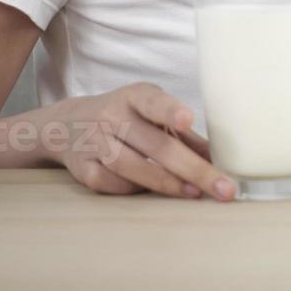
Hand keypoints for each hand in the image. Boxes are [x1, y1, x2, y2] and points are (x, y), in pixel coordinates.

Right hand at [39, 82, 235, 199]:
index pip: (153, 101)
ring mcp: (94, 141)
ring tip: (195, 193)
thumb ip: (185, 135)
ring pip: (131, 167)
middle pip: (155, 145)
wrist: (67, 125)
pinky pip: (111, 183)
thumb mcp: (152, 112)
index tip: (188, 120)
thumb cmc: (124, 118)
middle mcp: (111, 116)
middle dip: (193, 169)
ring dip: (166, 183)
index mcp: (134, 96)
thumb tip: (223, 159)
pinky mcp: (82, 167)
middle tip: (224, 188)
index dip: (170, 111)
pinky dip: (133, 190)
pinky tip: (153, 193)